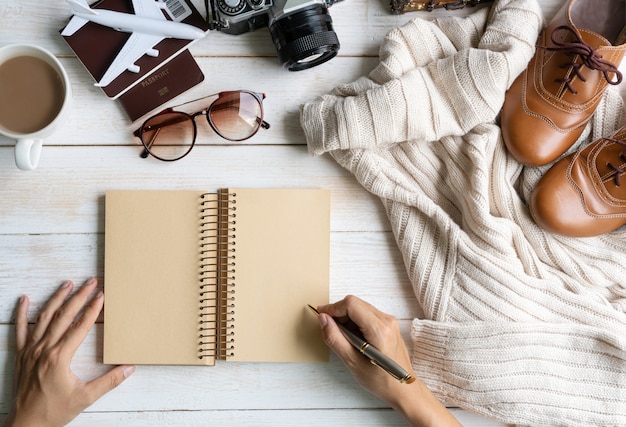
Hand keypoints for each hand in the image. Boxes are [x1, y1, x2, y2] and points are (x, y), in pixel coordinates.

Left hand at [3, 278, 134, 426]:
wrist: (27, 424)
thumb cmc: (54, 411)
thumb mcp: (85, 397)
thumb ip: (109, 381)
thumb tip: (129, 369)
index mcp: (60, 357)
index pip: (80, 326)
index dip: (93, 309)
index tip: (102, 295)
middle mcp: (44, 349)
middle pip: (64, 316)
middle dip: (79, 297)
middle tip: (90, 282)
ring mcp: (31, 350)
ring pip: (44, 317)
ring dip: (57, 299)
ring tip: (68, 284)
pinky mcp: (21, 355)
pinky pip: (20, 329)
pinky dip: (22, 313)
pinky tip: (25, 299)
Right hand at [317, 295, 459, 426]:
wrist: (403, 388)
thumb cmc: (381, 380)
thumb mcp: (352, 362)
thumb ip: (335, 338)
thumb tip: (323, 319)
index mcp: (379, 330)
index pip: (351, 304)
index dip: (333, 308)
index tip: (322, 316)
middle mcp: (387, 321)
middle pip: (355, 303)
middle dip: (339, 313)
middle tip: (330, 329)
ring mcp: (389, 321)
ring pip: (360, 307)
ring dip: (347, 318)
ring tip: (344, 338)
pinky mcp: (389, 324)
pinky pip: (367, 314)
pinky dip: (355, 321)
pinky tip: (354, 338)